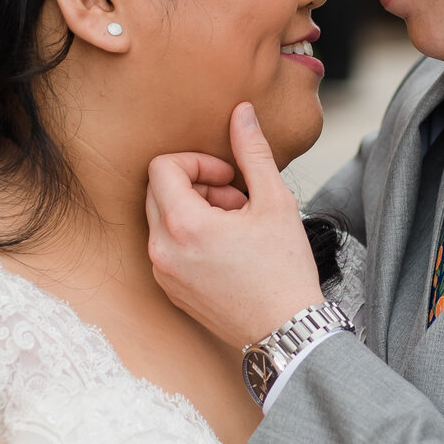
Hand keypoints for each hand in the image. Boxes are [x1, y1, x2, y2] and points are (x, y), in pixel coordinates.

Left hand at [145, 103, 325, 347]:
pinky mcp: (170, 290)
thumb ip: (252, 152)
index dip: (197, 162)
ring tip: (236, 226)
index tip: (229, 177)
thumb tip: (242, 112)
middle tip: (236, 201)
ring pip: (162, 219)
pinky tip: (228, 250)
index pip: (162, 166)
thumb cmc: (284, 269)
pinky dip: (191, 237)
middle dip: (195, 185)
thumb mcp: (274, 201)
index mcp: (182, 224)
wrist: (286, 331)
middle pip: (157, 190)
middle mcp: (162, 249)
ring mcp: (162, 273)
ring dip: (194, 211)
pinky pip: (167, 247)